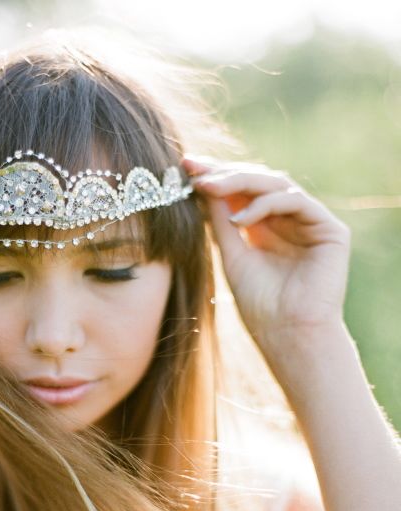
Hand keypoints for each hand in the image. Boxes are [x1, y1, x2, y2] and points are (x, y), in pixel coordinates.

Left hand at [181, 155, 350, 358]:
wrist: (288, 335)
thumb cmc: (260, 306)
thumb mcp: (232, 256)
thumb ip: (221, 222)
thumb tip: (203, 186)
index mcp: (266, 228)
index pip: (241, 192)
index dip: (215, 178)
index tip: (185, 169)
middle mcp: (289, 221)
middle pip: (258, 182)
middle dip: (224, 173)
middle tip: (193, 169)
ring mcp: (311, 223)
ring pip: (276, 184)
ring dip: (240, 182)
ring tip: (209, 188)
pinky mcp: (331, 230)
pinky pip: (295, 201)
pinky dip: (265, 204)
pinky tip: (239, 218)